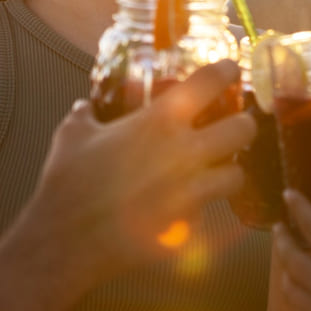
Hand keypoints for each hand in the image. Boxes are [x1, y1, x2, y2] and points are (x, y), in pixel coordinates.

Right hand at [25, 60, 254, 283]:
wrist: (66, 241)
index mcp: (159, 122)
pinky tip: (183, 208)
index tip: (232, 69)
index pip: (209, 83)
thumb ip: (86, 114)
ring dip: (229, 171)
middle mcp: (184, 153)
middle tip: (234, 125)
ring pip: (236, 176)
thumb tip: (86, 107)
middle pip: (243, 130)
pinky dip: (199, 209)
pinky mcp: (187, 227)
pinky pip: (206, 213)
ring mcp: (190, 193)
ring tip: (217, 170)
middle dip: (244, 125)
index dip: (227, 71)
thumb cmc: (68, 182)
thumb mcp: (71, 134)